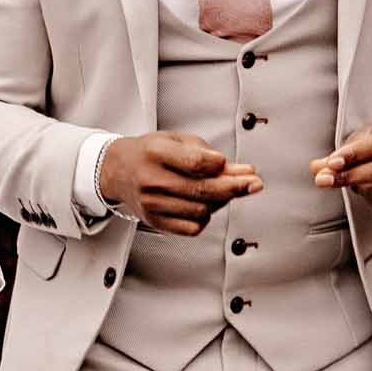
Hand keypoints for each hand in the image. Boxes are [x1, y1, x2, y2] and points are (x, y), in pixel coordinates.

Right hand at [99, 131, 262, 235]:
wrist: (117, 171)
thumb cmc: (150, 153)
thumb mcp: (176, 141)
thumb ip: (207, 154)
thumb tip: (241, 171)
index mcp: (156, 153)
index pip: (195, 162)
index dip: (219, 165)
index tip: (233, 164)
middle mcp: (152, 180)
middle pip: (202, 190)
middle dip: (235, 188)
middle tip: (254, 183)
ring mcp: (152, 205)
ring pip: (201, 211)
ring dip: (220, 202)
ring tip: (222, 191)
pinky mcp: (155, 222)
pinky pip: (192, 228)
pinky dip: (205, 217)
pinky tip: (205, 206)